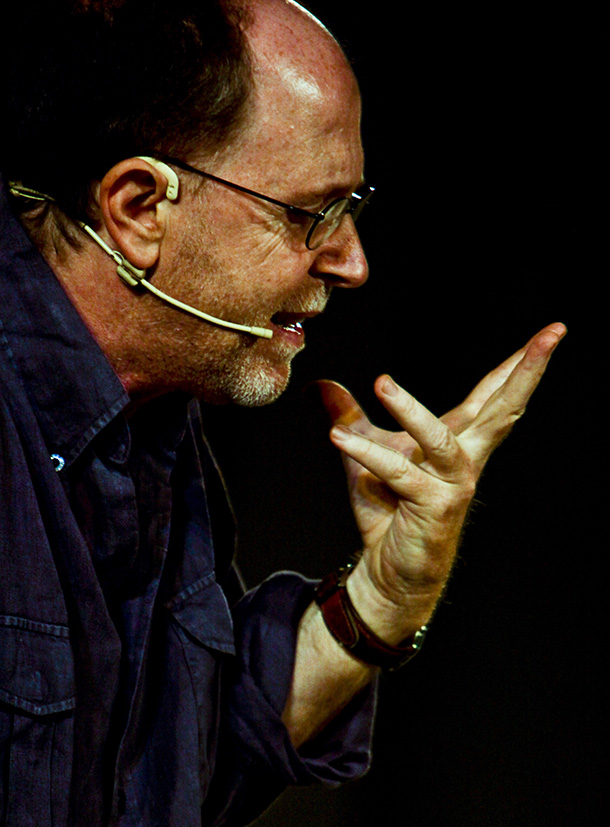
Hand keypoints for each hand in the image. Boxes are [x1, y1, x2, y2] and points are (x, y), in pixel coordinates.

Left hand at [314, 323, 566, 639]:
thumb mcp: (366, 450)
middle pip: (504, 408)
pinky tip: (338, 438)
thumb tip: (321, 384)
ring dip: (410, 409)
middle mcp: (466, 459)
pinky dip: (366, 454)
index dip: (519, 363)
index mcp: (459, 441)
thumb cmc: (388, 509)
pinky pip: (397, 473)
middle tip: (556, 334)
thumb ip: (349, 415)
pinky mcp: (432, 507)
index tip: (553, 331)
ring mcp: (453, 484)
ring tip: (382, 382)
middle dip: (528, 371)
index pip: (493, 395)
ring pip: (440, 438)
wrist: (388, 570)